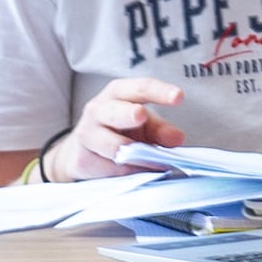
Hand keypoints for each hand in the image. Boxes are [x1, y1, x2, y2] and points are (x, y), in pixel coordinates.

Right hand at [42, 76, 185, 180]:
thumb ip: (160, 130)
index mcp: (117, 93)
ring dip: (137, 155)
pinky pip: (110, 169)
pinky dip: (128, 172)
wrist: (83, 150)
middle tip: (141, 115)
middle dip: (127, 114)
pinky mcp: (82, 159)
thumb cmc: (120, 130)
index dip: (159, 92)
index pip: (140, 88)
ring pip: (113, 146)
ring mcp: (87, 135)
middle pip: (114, 112)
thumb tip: (177, 138)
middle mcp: (98, 110)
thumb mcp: (144, 125)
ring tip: (156, 162)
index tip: (178, 96)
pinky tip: (138, 172)